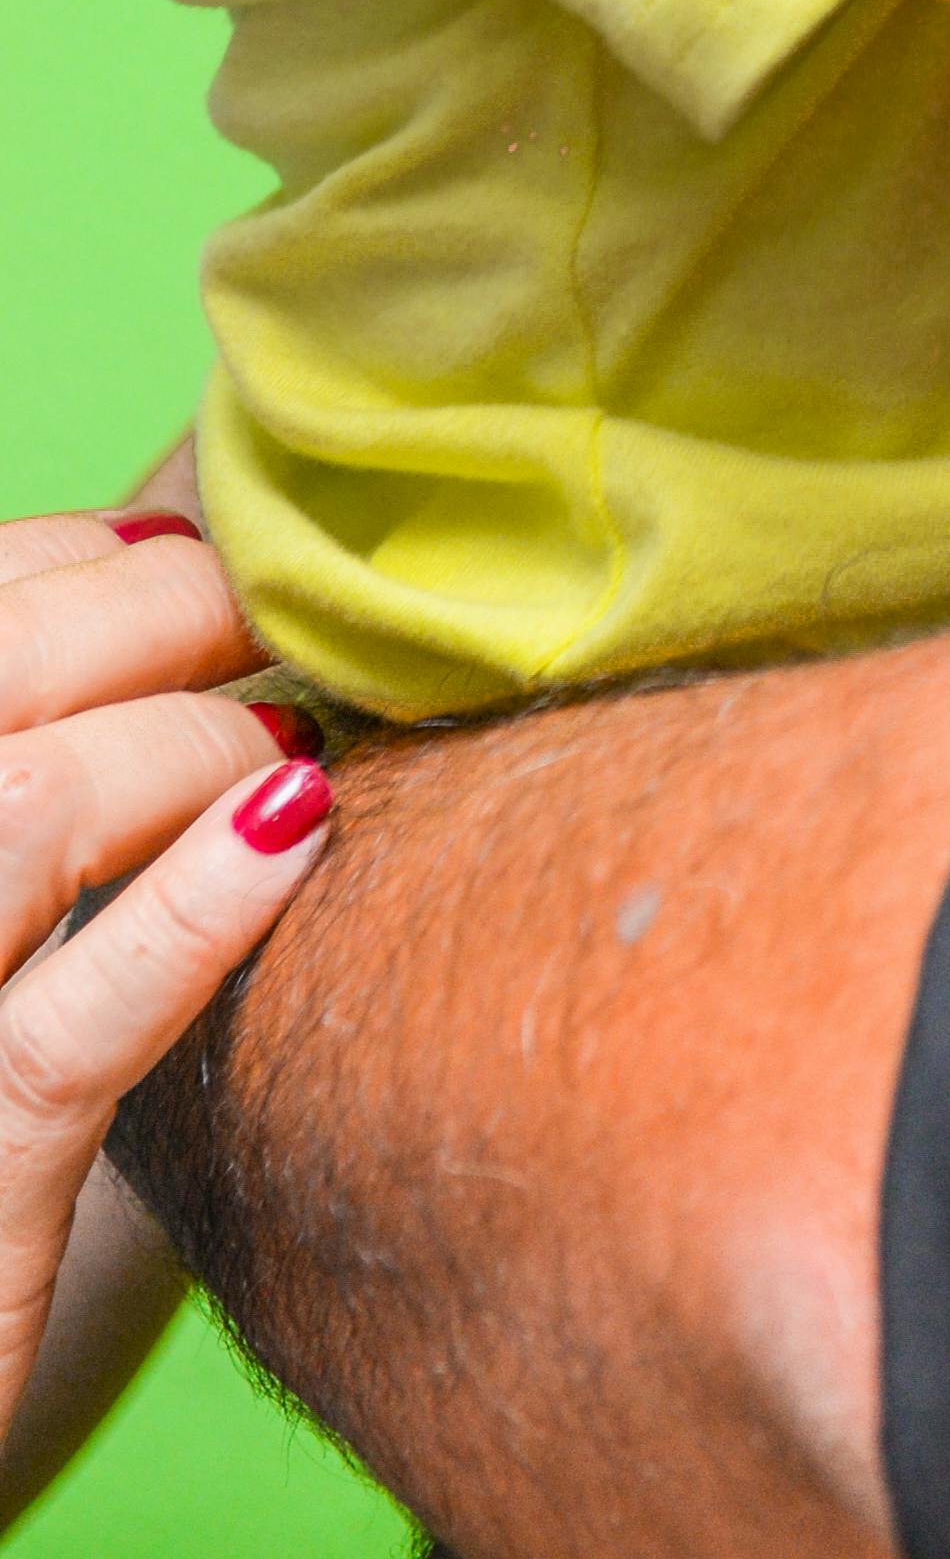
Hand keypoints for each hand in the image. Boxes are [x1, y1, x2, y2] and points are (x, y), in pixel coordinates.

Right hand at [0, 503, 324, 1515]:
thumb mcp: (3, 913)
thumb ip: (52, 755)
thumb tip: (179, 551)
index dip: (71, 569)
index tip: (187, 563)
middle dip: (158, 620)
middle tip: (271, 628)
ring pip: (28, 809)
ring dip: (187, 745)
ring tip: (287, 751)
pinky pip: (70, 1028)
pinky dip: (195, 906)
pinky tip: (291, 834)